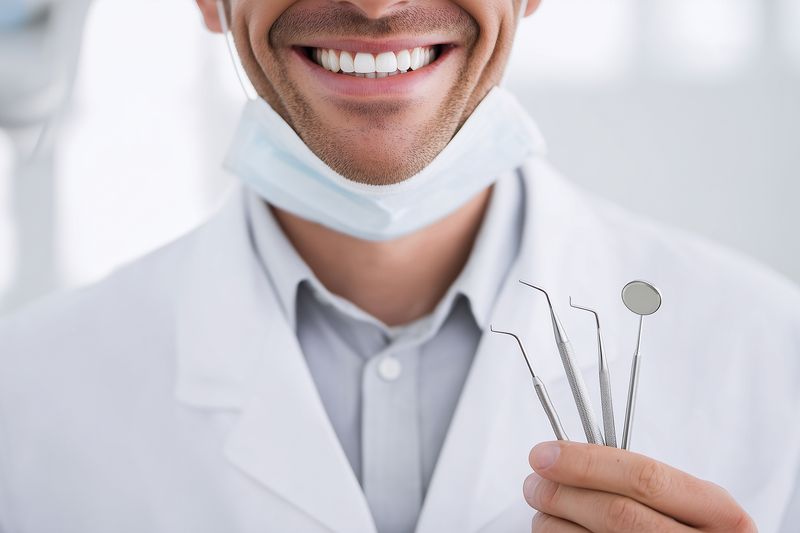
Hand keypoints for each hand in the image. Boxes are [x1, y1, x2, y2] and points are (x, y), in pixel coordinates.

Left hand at [523, 441, 756, 531]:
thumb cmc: (690, 532)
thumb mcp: (689, 504)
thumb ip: (641, 482)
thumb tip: (566, 459)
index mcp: (719, 513)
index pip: (644, 478)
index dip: (587, 463)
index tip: (545, 455)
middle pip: (616, 514)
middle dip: (563, 494)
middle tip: (534, 484)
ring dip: (554, 523)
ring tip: (542, 511)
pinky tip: (555, 532)